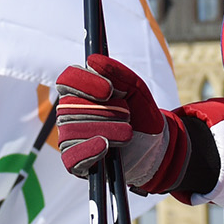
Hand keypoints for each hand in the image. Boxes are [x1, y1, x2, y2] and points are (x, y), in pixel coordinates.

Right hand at [54, 56, 183, 194]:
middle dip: (104, 111)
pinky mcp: (76, 163)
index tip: (109, 89)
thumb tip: (93, 60)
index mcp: (80, 92)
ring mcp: (71, 139)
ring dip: (105, 129)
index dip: (85, 83)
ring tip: (128, 133)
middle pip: (71, 106)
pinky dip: (89, 150)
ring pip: (73, 130)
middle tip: (128, 115)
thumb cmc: (141, 114)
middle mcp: (70, 114)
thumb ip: (118, 72)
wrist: (155, 146)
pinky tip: (105, 146)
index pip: (67, 80)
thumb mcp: (136, 90)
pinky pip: (72, 157)